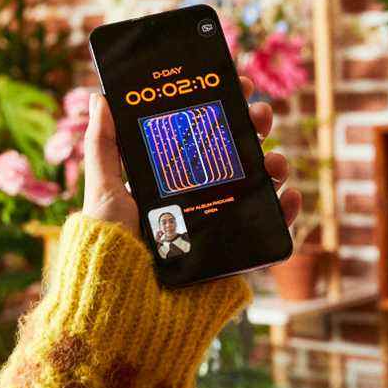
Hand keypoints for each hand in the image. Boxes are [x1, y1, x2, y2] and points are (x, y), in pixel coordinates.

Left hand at [81, 76, 303, 233]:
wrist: (126, 305)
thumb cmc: (108, 247)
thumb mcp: (103, 190)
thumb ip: (102, 146)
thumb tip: (99, 97)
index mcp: (170, 177)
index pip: (202, 133)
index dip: (222, 105)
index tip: (237, 83)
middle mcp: (198, 197)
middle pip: (235, 152)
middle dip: (253, 127)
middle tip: (261, 114)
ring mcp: (221, 224)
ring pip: (258, 185)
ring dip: (274, 164)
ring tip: (274, 161)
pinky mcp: (236, 254)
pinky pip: (269, 230)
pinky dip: (286, 212)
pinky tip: (288, 196)